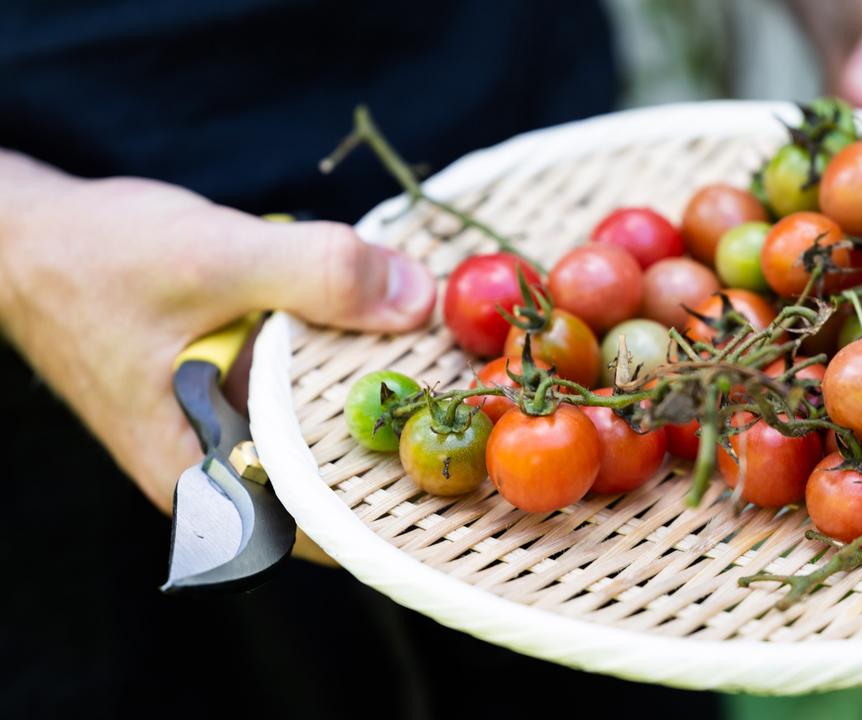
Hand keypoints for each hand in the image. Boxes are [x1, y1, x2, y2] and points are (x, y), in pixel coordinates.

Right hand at [0, 150, 434, 512]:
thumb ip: (315, 276)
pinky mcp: (237, 391)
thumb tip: (417, 299)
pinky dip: (346, 365)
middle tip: (480, 407)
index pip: (322, 527)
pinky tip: (390, 331)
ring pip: (326, 435)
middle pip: (335, 483)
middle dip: (405, 446)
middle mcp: (220, 469)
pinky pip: (308, 394)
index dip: (399, 503)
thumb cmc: (95, 259)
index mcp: (203, 475)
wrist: (28, 236)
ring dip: (381, 400)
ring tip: (451, 368)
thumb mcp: (212, 257)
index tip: (468, 464)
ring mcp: (229, 431)